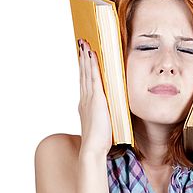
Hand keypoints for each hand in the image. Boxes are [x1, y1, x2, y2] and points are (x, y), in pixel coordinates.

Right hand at [77, 39, 112, 154]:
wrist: (93, 148)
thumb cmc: (99, 141)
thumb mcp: (103, 123)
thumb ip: (105, 114)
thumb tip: (111, 111)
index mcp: (85, 105)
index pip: (84, 82)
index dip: (83, 69)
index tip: (83, 58)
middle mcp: (85, 99)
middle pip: (83, 74)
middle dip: (82, 59)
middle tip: (81, 44)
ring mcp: (89, 98)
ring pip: (86, 73)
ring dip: (86, 58)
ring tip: (84, 44)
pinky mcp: (96, 98)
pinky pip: (93, 77)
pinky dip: (92, 65)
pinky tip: (92, 55)